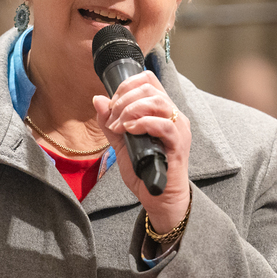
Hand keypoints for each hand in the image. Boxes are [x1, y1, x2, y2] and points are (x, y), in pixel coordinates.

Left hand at [92, 71, 190, 232]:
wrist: (159, 197)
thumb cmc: (144, 169)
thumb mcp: (120, 144)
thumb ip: (110, 123)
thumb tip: (98, 100)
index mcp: (161, 111)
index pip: (148, 80)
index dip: (126, 86)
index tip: (111, 104)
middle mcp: (173, 115)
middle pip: (149, 88)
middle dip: (123, 100)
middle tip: (112, 119)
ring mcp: (178, 129)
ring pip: (157, 101)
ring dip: (131, 110)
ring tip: (119, 126)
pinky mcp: (178, 144)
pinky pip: (164, 125)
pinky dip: (143, 123)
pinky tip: (129, 130)